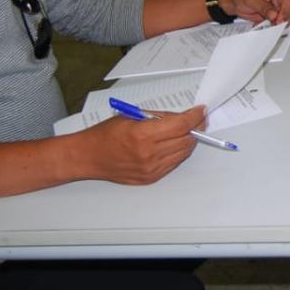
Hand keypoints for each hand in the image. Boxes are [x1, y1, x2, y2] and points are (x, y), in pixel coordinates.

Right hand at [84, 106, 202, 184]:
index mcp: (143, 134)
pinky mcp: (150, 178)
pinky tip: (176, 144)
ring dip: (189, 140)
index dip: (195, 116)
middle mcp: (148, 154)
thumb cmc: (105, 134)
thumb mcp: (132, 117)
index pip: (181, 125)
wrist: (88, 157)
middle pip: (186, 140)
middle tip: (199, 119)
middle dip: (196, 128)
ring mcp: (151, 169)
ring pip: (183, 153)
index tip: (201, 111)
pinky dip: (179, 152)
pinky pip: (174, 164)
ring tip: (188, 131)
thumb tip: (182, 117)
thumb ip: (159, 117)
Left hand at [218, 0, 289, 23]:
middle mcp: (276, 0)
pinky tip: (263, 27)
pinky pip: (272, 24)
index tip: (279, 20)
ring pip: (280, 20)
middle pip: (286, 12)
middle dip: (281, 20)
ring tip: (268, 26)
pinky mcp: (268, 17)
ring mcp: (272, 9)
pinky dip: (269, 27)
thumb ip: (265, 7)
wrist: (229, 1)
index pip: (287, 2)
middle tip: (275, 25)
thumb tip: (274, 15)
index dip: (285, 12)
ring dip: (275, 25)